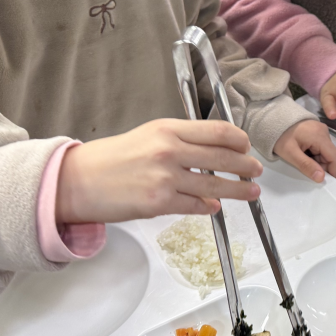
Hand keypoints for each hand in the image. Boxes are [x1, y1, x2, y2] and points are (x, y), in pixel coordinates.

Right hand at [56, 119, 263, 222]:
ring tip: (251, 192)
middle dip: (245, 166)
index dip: (238, 140)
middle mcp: (169, 151)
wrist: (79, 180)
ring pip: (215, 185)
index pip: (216, 131)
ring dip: (238, 190)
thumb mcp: (148, 135)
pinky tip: (215, 205)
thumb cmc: (112, 157)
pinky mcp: (159, 203)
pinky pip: (195, 205)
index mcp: (167, 129)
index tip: (246, 146)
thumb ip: (180, 140)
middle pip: (223, 158)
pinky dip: (209, 206)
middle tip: (256, 170)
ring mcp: (165, 178)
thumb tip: (212, 151)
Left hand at [272, 120, 335, 181]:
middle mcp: (324, 132)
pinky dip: (314, 155)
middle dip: (322, 167)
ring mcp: (321, 130)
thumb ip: (306, 165)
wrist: (271, 119)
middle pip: (331, 156)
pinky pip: (321, 147)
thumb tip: (321, 178)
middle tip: (308, 172)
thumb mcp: (290, 153)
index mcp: (320, 136)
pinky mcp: (316, 131)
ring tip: (302, 162)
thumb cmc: (279, 136)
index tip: (323, 182)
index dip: (333, 172)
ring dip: (317, 162)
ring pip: (326, 152)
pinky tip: (303, 155)